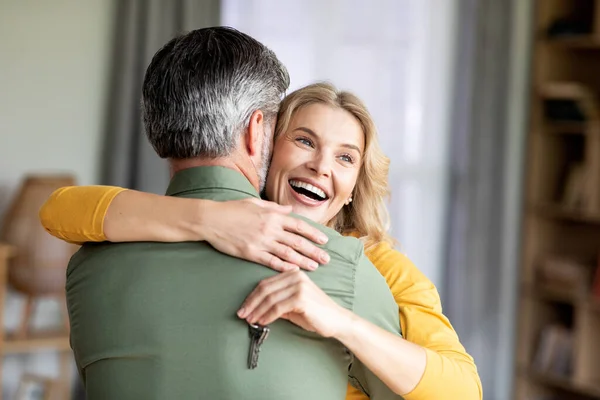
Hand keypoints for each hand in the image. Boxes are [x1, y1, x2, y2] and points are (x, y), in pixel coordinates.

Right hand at [203, 198, 329, 270]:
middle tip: (327, 259)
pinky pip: (271, 262)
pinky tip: (294, 272)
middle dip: (314, 250)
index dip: (313, 233)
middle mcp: (270, 229)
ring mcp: (261, 242)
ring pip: (288, 253)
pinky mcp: (251, 253)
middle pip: (297, 241)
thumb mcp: (255, 203)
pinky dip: (284, 267)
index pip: (299, 225)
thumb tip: (289, 209)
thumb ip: (274, 207)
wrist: (211, 219)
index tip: (324, 240)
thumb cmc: (232, 209)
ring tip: (316, 267)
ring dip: (304, 261)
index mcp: (272, 216)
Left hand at [237, 270, 351, 337]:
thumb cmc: (315, 314)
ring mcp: (299, 286)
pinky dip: (267, 316)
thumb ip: (277, 303)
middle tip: (242, 314)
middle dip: (251, 303)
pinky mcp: (301, 298)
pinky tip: (262, 322)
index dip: (252, 296)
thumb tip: (256, 310)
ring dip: (257, 311)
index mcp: (293, 274)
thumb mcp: (293, 305)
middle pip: (265, 289)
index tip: (244, 307)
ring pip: (269, 298)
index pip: (266, 283)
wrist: (336, 320)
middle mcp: (295, 276)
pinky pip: (277, 307)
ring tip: (250, 320)